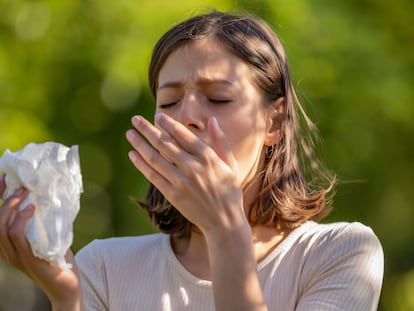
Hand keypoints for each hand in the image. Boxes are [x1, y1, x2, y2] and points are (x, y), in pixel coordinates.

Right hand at [0, 174, 82, 308]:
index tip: (4, 178)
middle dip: (4, 200)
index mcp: (10, 245)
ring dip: (12, 207)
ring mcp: (16, 257)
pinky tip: (31, 209)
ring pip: (2, 228)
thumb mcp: (49, 237)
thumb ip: (44, 222)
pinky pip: (18, 236)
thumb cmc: (58, 261)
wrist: (66, 286)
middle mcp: (8, 251)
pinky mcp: (27, 260)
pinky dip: (22, 220)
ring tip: (25, 194)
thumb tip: (50, 197)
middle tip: (21, 186)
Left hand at [126, 113, 246, 234]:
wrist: (223, 221)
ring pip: (155, 158)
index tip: (158, 116)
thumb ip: (221, 141)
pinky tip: (133, 155)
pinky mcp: (173, 195)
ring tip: (130, 134)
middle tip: (135, 119)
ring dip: (140, 144)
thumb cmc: (229, 191)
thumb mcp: (230, 164)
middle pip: (165, 144)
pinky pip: (153, 176)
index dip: (168, 124)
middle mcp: (193, 167)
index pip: (183, 135)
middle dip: (148, 129)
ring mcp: (181, 182)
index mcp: (208, 158)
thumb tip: (213, 120)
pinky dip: (141, 165)